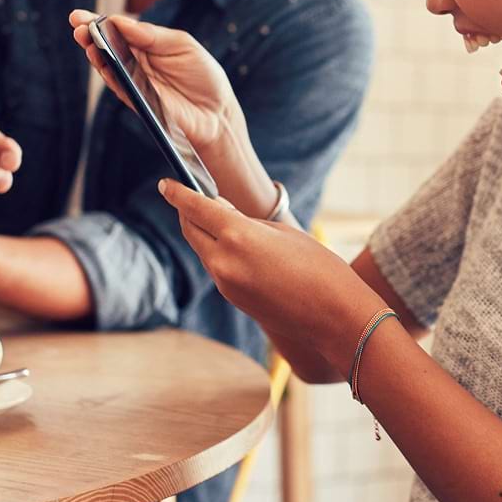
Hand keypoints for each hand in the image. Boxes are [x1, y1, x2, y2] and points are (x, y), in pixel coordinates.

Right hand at [69, 10, 240, 150]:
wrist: (217, 113)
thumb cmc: (203, 76)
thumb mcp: (182, 45)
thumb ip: (153, 35)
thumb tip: (120, 21)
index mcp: (146, 44)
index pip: (118, 30)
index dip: (98, 22)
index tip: (79, 15)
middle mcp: (135, 62)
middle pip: (106, 46)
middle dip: (89, 34)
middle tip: (76, 24)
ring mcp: (134, 82)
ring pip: (107, 66)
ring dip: (94, 53)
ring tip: (85, 39)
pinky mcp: (137, 102)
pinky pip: (119, 86)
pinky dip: (108, 74)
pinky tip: (100, 61)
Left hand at [158, 178, 378, 375]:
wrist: (335, 317)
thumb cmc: (319, 268)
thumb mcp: (283, 233)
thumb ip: (247, 222)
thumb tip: (222, 215)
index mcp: (238, 236)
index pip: (195, 208)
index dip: (178, 193)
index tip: (166, 183)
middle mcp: (223, 261)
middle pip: (191, 230)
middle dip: (187, 212)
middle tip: (192, 197)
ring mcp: (225, 284)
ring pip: (203, 250)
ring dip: (205, 233)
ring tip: (220, 219)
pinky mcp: (232, 299)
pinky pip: (216, 268)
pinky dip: (218, 252)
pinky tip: (235, 247)